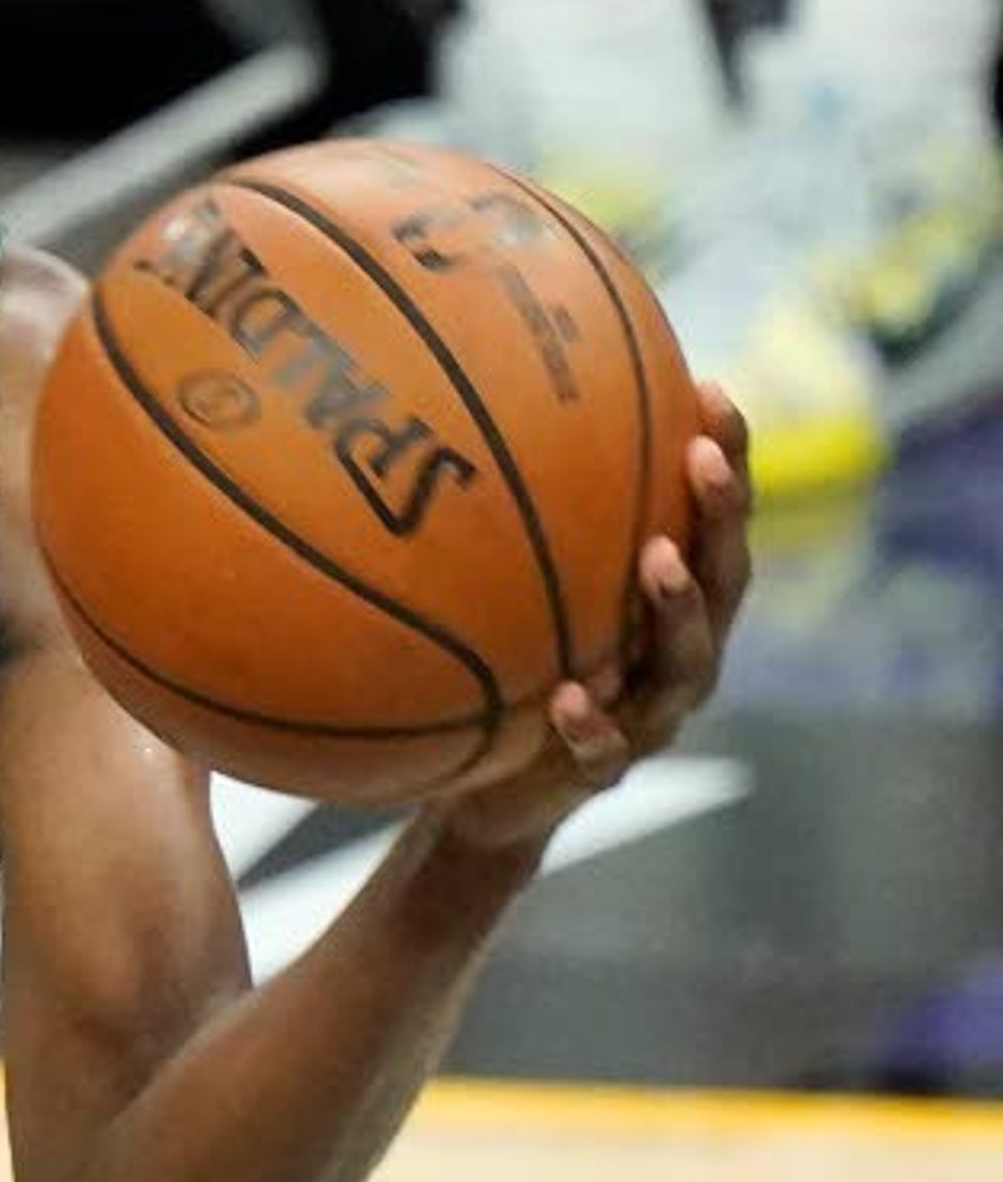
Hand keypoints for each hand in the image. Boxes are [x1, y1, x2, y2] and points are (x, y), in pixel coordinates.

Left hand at [428, 382, 754, 853]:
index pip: (712, 519)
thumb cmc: (509, 669)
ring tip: (660, 560)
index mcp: (670, 601)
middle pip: (726, 579)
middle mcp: (677, 653)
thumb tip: (454, 403)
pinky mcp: (602, 773)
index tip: (713, 388)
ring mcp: (649, 716)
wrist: (487, 794)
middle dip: (721, 517)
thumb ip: (513, 522)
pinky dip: (591, 726)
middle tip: (704, 459)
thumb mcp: (511, 592)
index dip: (727, 457)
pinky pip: (605, 752)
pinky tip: (568, 697)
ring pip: (684, 664)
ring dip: (677, 610)